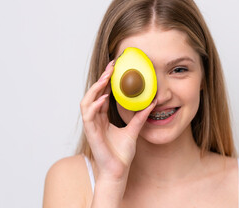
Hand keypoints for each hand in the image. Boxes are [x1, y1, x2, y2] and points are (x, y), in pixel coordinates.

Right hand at [80, 60, 155, 180]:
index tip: (116, 68)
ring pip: (86, 102)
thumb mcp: (134, 130)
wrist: (118, 171)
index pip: (102, 95)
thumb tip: (152, 103)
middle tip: (112, 66)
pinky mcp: (90, 133)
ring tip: (106, 78)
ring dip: (95, 89)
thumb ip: (140, 116)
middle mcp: (95, 119)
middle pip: (94, 94)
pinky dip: (94, 106)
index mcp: (103, 118)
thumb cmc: (122, 153)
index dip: (107, 81)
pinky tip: (103, 98)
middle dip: (101, 79)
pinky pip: (88, 116)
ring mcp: (91, 126)